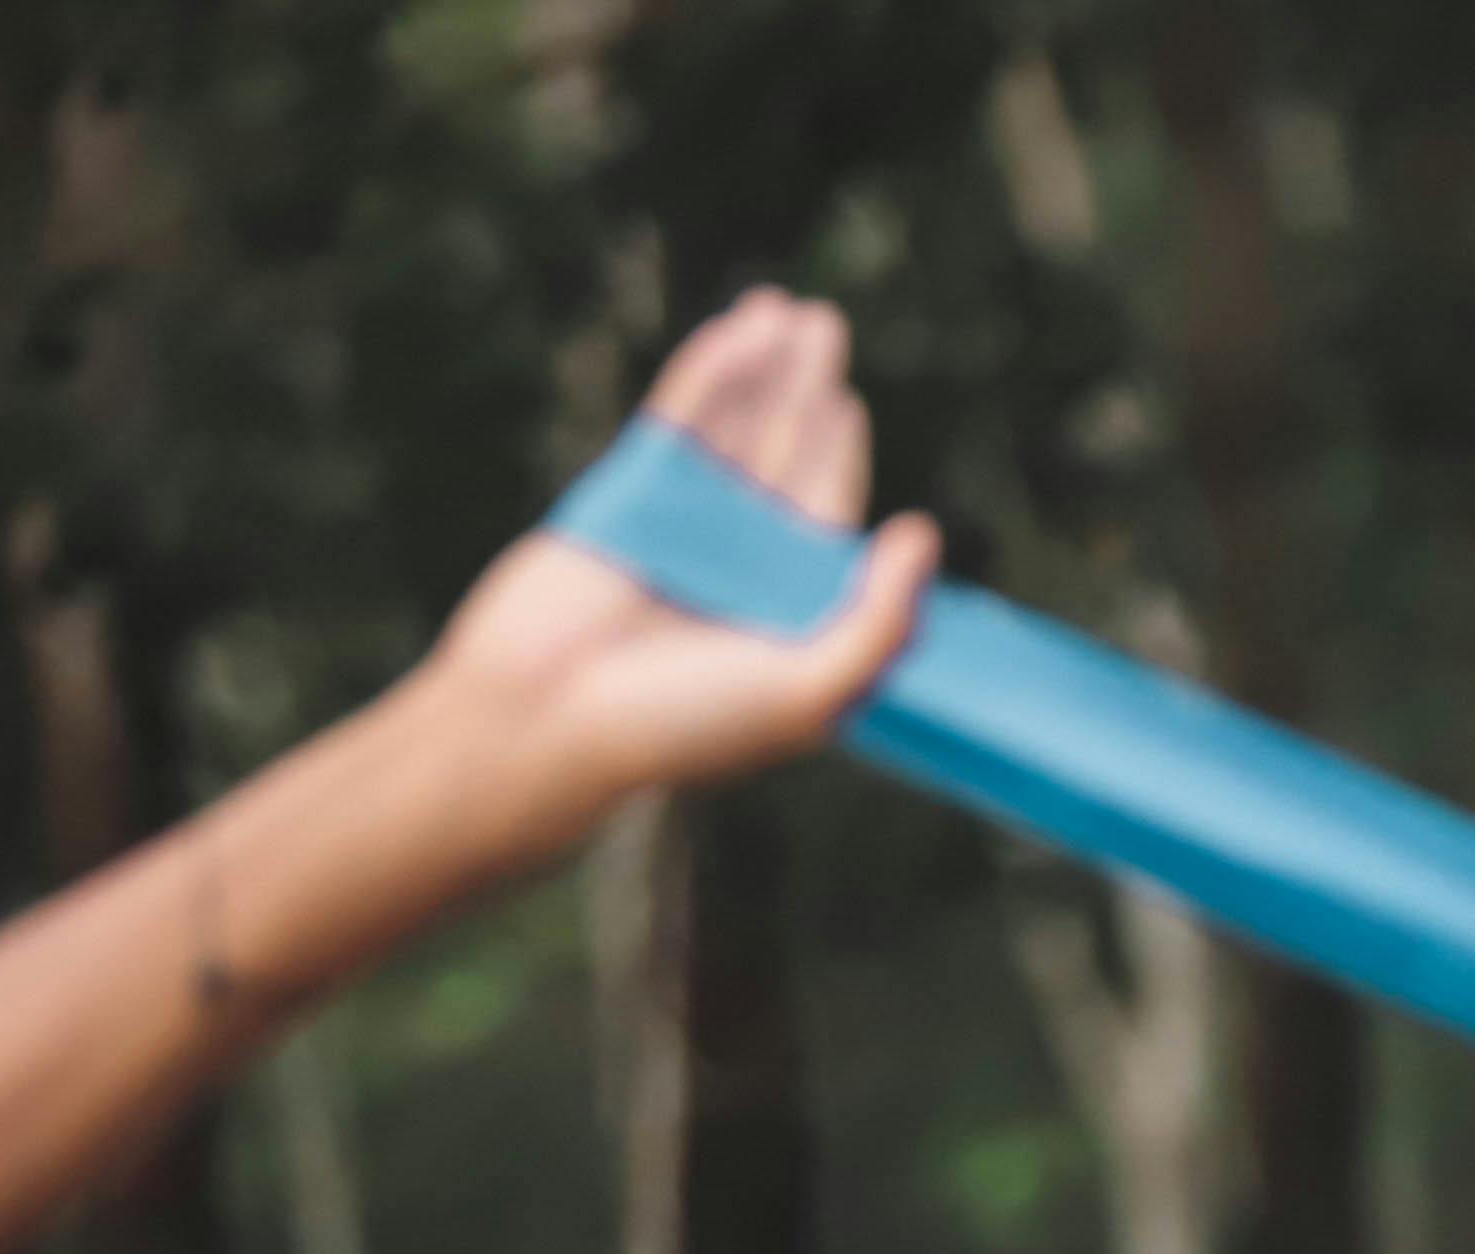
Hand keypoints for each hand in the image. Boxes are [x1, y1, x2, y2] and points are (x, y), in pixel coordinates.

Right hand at [417, 293, 932, 830]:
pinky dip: (715, 370)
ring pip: (734, 424)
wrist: (552, 714)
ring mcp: (681, 520)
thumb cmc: (681, 725)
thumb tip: (922, 531)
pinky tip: (742, 329)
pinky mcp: (632, 489)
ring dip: (763, 364)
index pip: (820, 515)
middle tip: (823, 325)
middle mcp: (733, 558)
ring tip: (788, 307)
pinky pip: (682, 415)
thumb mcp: (810, 691)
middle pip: (781, 453)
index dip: (835, 456)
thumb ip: (879, 623)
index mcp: (779, 607)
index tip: (844, 405)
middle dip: (803, 390)